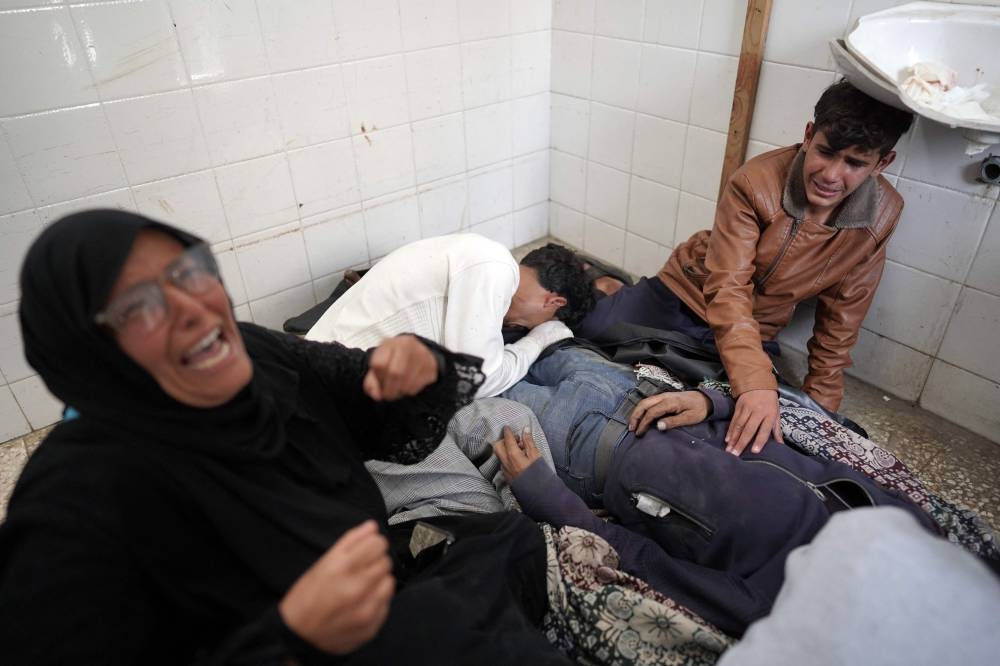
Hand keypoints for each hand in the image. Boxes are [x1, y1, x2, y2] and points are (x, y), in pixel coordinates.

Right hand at [278, 521, 394, 654]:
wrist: (297, 635)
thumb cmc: (306, 597)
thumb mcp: (323, 563)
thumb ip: (350, 541)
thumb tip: (372, 526)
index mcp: (341, 568)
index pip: (378, 543)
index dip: (373, 543)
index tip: (368, 548)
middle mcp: (356, 588)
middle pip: (386, 561)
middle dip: (376, 561)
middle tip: (361, 569)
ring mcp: (365, 609)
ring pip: (390, 581)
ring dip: (379, 581)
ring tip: (362, 586)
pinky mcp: (371, 626)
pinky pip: (387, 603)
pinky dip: (378, 600)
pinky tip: (362, 602)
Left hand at [363, 335, 437, 400]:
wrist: (416, 351)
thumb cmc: (394, 359)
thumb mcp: (379, 365)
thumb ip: (371, 382)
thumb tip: (376, 395)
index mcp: (390, 343)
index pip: (379, 364)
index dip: (377, 378)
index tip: (379, 383)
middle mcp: (407, 345)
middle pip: (395, 373)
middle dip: (389, 389)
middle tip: (388, 395)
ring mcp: (421, 354)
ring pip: (407, 381)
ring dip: (400, 391)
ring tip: (397, 390)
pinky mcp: (431, 366)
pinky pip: (418, 385)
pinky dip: (410, 390)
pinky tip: (408, 386)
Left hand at [492, 425, 541, 481]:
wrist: (538, 494)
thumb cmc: (539, 474)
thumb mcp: (536, 456)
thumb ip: (529, 442)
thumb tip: (525, 429)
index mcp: (513, 455)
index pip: (507, 439)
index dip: (507, 432)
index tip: (507, 427)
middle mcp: (506, 462)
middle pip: (498, 446)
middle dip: (503, 440)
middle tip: (514, 439)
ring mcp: (505, 470)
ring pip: (500, 455)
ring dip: (506, 449)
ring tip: (519, 449)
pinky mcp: (506, 476)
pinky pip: (503, 463)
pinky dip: (507, 458)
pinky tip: (518, 459)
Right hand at [628, 391, 710, 435]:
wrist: (706, 399)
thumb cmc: (699, 410)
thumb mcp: (689, 418)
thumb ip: (674, 422)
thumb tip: (658, 426)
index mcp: (670, 402)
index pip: (652, 412)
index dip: (644, 423)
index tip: (640, 433)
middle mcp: (664, 397)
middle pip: (644, 404)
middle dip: (635, 416)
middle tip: (631, 428)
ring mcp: (663, 396)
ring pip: (645, 402)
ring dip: (637, 412)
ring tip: (633, 424)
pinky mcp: (664, 397)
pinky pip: (649, 402)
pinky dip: (642, 409)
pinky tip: (641, 417)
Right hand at [725, 389, 783, 455]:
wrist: (758, 382)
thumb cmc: (770, 400)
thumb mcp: (777, 412)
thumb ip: (777, 429)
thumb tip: (781, 445)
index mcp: (769, 414)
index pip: (764, 429)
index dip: (759, 440)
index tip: (754, 451)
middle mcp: (758, 412)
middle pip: (749, 429)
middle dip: (742, 442)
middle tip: (736, 455)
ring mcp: (747, 409)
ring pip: (739, 425)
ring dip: (733, 439)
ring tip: (729, 450)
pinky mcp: (738, 406)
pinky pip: (734, 420)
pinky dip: (730, 430)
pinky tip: (727, 439)